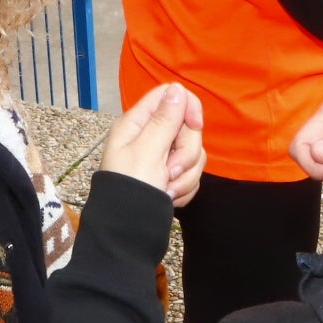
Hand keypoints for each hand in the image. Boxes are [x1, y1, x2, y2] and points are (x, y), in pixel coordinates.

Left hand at [100, 83, 204, 202]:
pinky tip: (170, 198)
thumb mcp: (147, 151)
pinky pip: (191, 172)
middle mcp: (149, 137)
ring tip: (167, 190)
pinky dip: (185, 187)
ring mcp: (160, 158)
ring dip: (186, 174)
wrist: (127, 234)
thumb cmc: (131, 191)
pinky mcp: (170, 177)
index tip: (195, 125)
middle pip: (187, 127)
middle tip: (169, 171)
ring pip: (193, 152)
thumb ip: (165, 120)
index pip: (170, 96)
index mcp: (137, 124)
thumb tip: (176, 88)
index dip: (188, 108)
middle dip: (186, 152)